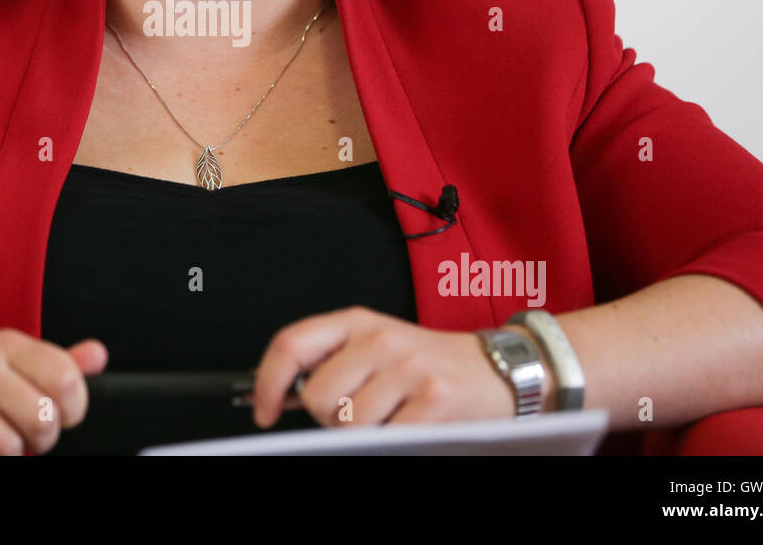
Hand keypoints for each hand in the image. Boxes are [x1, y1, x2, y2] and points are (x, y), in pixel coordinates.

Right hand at [0, 329, 107, 453]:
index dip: (71, 410)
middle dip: (38, 441)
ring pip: (9, 448)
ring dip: (3, 457)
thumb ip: (53, 364)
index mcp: (5, 344)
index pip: (65, 379)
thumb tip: (98, 355)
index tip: (58, 416)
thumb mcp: (3, 366)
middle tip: (20, 435)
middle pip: (42, 420)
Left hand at [251, 306, 523, 427]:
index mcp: (356, 321)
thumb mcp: (376, 346)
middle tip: (358, 414)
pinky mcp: (435, 397)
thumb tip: (281, 397)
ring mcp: (409, 366)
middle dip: (330, 419)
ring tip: (391, 418)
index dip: (268, 382)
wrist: (497, 370)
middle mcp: (380, 337)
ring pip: (351, 423)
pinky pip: (389, 437)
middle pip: (319, 396)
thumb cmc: (428, 363)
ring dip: (365, 434)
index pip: (292, 344)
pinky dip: (394, 441)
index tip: (264, 412)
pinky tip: (411, 427)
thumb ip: (331, 361)